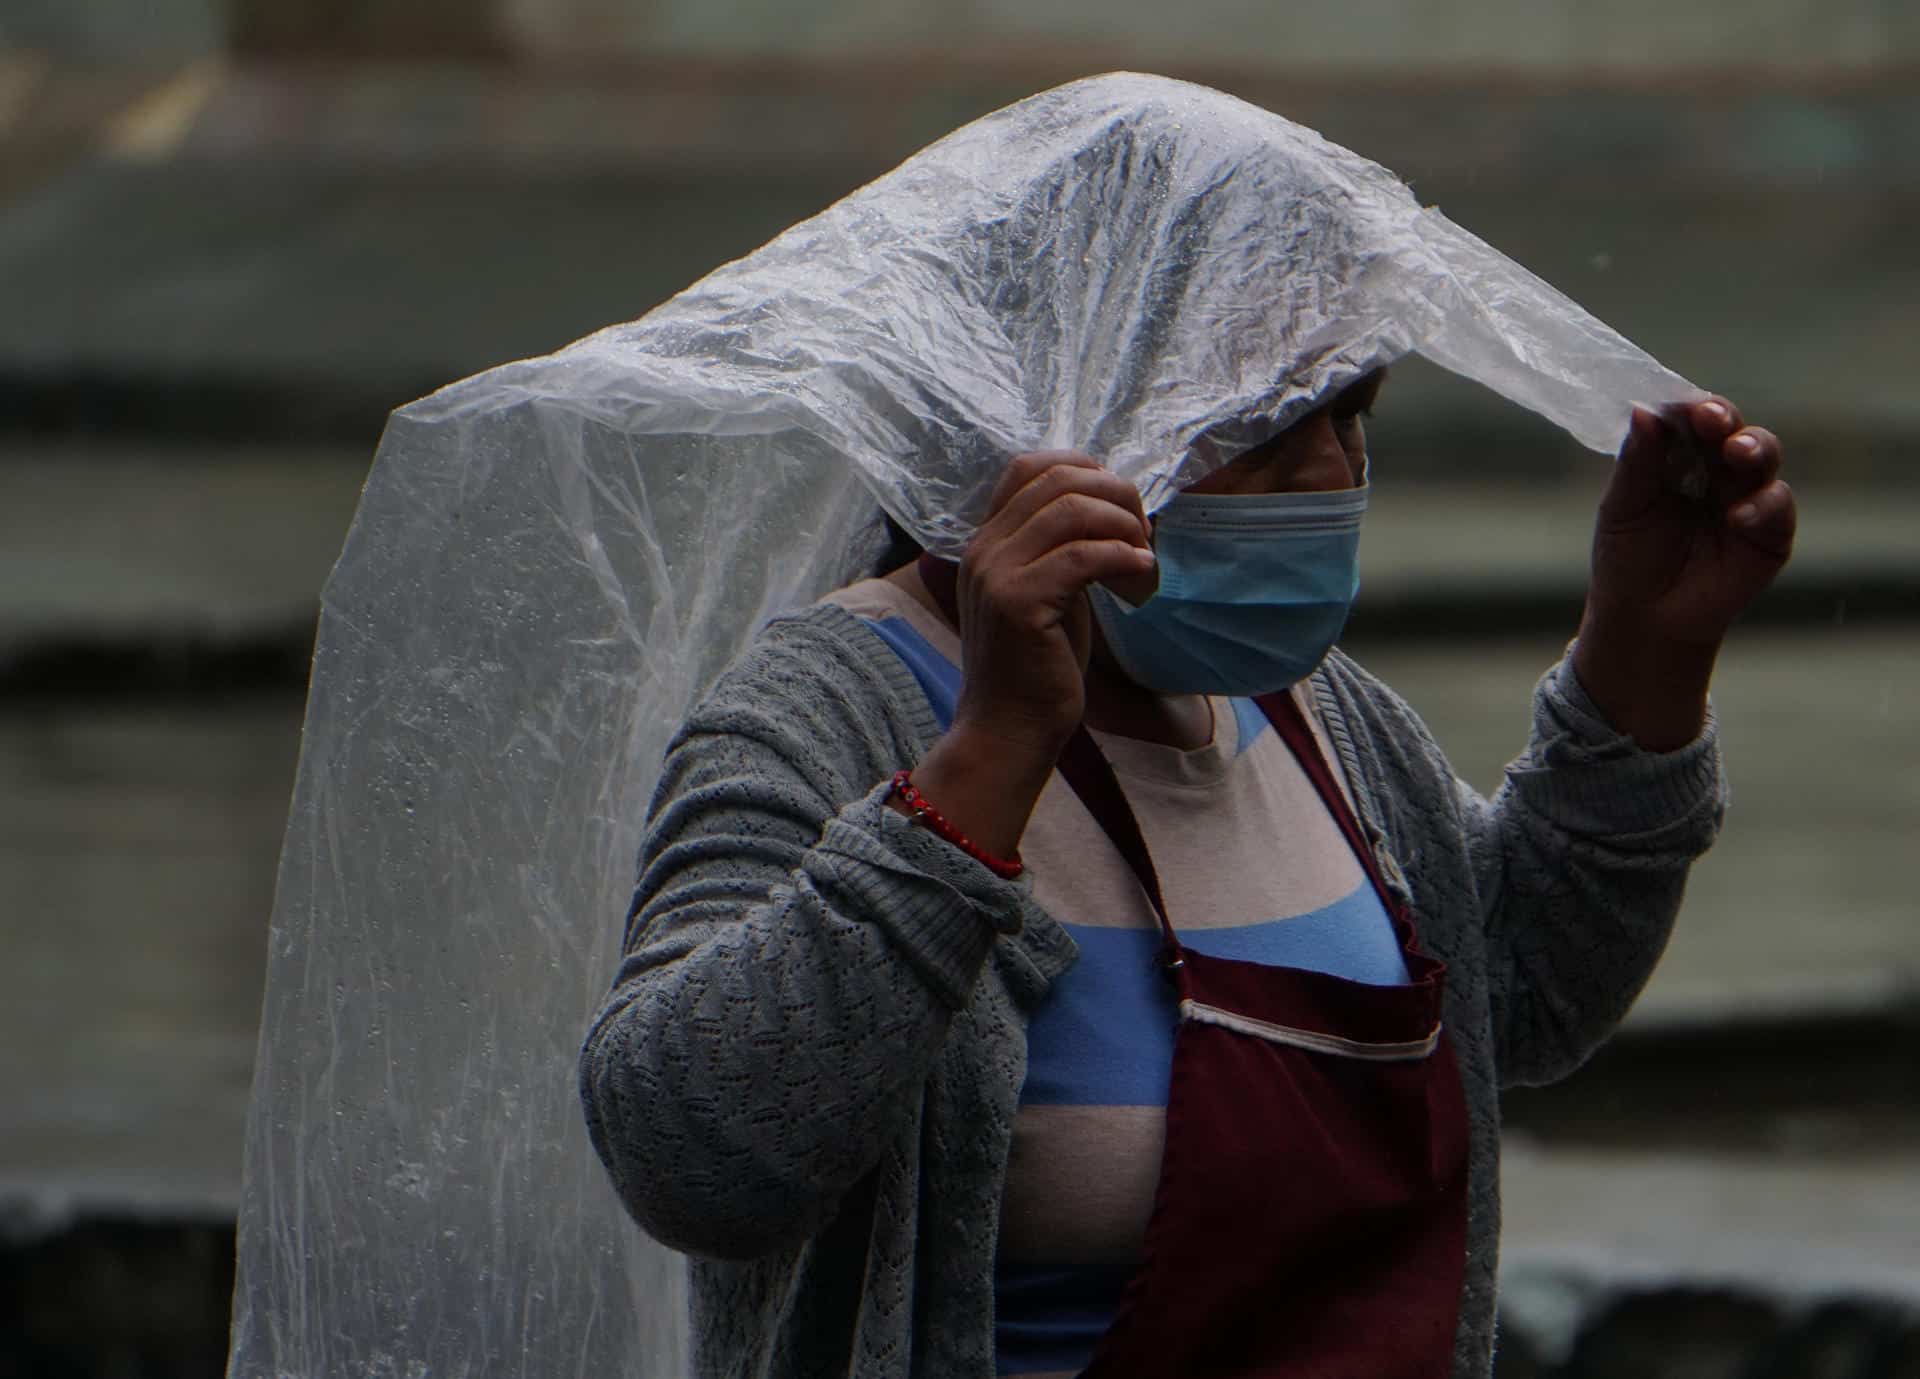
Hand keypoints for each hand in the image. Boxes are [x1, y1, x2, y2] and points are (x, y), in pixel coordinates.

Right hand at [893, 454, 1152, 858]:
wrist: (1009, 731)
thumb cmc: (1036, 668)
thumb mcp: (1047, 593)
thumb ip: (1059, 549)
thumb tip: (1110, 509)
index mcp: (987, 541)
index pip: (1027, 466)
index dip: (1082, 469)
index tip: (1119, 506)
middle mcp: (984, 550)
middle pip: (1056, 479)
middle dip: (1115, 495)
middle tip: (1143, 534)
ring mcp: (996, 574)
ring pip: (1071, 510)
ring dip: (1123, 527)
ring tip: (1143, 560)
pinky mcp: (1018, 604)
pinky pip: (1083, 556)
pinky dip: (1122, 559)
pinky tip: (1141, 579)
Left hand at [1574, 397, 1794, 749]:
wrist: (1644, 619)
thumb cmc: (1628, 558)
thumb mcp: (1623, 508)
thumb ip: (1636, 463)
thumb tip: (1642, 411)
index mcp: (1680, 456)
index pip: (1690, 419)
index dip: (1689, 408)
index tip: (1681, 406)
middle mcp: (1718, 470)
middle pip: (1732, 429)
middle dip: (1725, 419)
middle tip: (1712, 419)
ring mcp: (1747, 497)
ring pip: (1763, 457)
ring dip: (1753, 449)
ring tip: (1737, 454)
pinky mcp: (1770, 534)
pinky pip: (1776, 506)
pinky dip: (1763, 505)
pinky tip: (1739, 514)